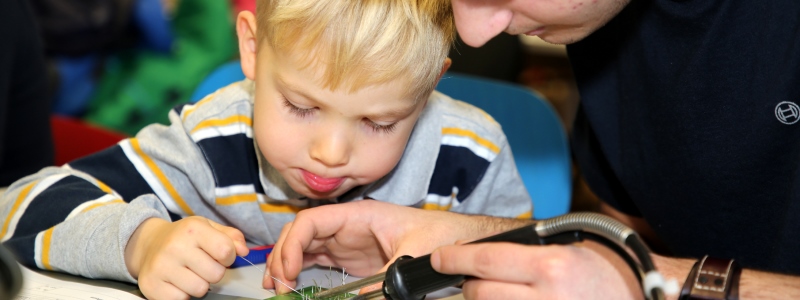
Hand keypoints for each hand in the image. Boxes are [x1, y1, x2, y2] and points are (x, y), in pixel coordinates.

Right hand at [124, 216, 248, 298]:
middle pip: (216, 274)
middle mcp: (175, 246)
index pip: (226, 251)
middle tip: (201, 265)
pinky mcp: (151, 285)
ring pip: (200, 289)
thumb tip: (244, 251)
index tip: (219, 255)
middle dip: (214, 272)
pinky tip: (176, 281)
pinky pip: (181, 299)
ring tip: (189, 273)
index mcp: (193, 229)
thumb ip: (231, 237)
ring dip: (199, 284)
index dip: (228, 257)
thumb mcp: (208, 228)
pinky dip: (182, 293)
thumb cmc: (184, 238)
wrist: (148, 244)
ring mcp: (161, 267)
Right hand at [264, 200, 524, 293]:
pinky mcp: (350, 257)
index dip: (293, 243)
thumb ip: (387, 278)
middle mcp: (347, 225)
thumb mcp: (413, 256)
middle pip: (301, 234)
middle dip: (283, 255)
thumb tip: (364, 298)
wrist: (458, 240)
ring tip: (276, 286)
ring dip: (286, 263)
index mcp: (359, 214)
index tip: (288, 270)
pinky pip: (315, 261)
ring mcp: (346, 241)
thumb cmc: (439, 235)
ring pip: (303, 247)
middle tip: (278, 284)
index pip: (313, 221)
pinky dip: (298, 270)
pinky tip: (289, 284)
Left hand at [430, 240, 643, 298]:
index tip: (439, 259)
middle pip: (480, 293)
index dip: (454, 259)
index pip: (485, 260)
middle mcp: (547, 298)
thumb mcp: (565, 253)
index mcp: (551, 267)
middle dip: (472, 285)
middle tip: (480, 280)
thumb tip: (475, 258)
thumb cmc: (599, 276)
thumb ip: (522, 255)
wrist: (635, 298)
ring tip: (504, 295)